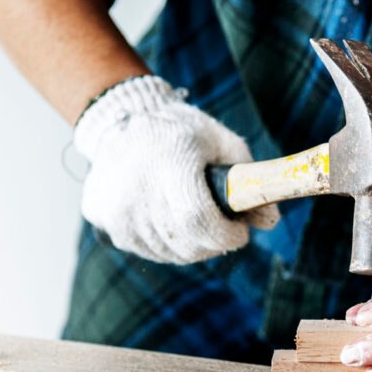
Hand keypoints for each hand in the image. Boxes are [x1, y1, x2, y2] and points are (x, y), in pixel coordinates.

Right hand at [74, 75, 279, 264]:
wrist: (120, 119)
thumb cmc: (182, 132)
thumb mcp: (223, 143)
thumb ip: (251, 180)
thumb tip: (269, 220)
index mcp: (170, 162)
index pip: (198, 220)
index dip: (225, 236)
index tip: (239, 233)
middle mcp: (137, 187)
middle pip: (185, 242)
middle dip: (214, 244)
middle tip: (223, 231)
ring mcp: (115, 206)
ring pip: (167, 252)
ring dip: (191, 247)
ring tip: (197, 224)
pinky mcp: (102, 218)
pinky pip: (145, 249)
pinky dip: (166, 245)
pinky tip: (171, 223)